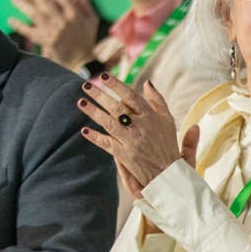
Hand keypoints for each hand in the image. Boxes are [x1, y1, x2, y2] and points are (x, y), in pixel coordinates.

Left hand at [10, 0, 101, 71]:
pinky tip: (10, 19)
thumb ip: (86, 8)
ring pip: (35, 14)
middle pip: (46, 1)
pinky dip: (19, 26)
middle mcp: (63, 21)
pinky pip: (29, 32)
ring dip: (23, 5)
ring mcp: (53, 31)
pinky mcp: (46, 42)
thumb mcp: (92, 23)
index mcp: (74, 14)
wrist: (83, 63)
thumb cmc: (87, 42)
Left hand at [81, 74, 183, 197]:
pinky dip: (95, 137)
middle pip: (117, 108)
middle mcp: (141, 127)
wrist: (170, 175)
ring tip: (81, 102)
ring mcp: (131, 142)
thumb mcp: (169, 120)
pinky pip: (107, 144)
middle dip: (100, 96)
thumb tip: (147, 83)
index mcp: (152, 117)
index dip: (117, 86)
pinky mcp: (125, 156)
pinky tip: (84, 130)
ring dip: (93, 112)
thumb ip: (158, 101)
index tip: (104, 77)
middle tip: (86, 85)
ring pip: (109, 123)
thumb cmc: (168, 145)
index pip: (131, 96)